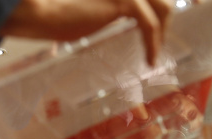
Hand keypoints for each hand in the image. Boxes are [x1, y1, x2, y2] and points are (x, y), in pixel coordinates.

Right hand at [0, 0, 171, 65]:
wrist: (45, 11)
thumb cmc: (59, 14)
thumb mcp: (92, 9)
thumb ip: (109, 9)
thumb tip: (114, 17)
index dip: (157, 10)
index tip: (156, 31)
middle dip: (165, 20)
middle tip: (158, 42)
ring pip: (163, 7)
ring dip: (163, 31)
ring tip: (154, 52)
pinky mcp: (124, 1)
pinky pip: (150, 24)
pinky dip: (153, 44)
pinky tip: (150, 59)